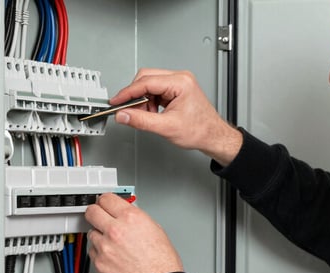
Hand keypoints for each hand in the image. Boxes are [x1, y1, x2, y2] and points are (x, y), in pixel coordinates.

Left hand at [85, 193, 183, 272]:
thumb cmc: (162, 263)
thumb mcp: (155, 230)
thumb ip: (136, 219)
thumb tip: (126, 215)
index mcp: (131, 218)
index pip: (106, 198)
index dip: (105, 200)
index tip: (104, 203)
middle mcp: (116, 230)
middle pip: (92, 212)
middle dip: (95, 213)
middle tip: (98, 216)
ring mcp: (105, 247)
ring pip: (91, 233)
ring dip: (100, 236)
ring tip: (114, 244)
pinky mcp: (99, 263)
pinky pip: (93, 252)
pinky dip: (100, 253)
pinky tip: (113, 256)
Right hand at [110, 68, 242, 165]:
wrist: (212, 136)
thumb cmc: (200, 130)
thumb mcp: (166, 127)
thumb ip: (141, 121)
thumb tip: (123, 115)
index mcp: (180, 82)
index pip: (146, 82)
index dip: (127, 93)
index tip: (116, 102)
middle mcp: (180, 78)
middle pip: (146, 79)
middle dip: (135, 96)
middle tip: (129, 111)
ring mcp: (179, 83)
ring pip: (149, 85)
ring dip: (143, 101)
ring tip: (147, 116)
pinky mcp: (176, 90)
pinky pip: (155, 91)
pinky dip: (149, 102)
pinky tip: (153, 114)